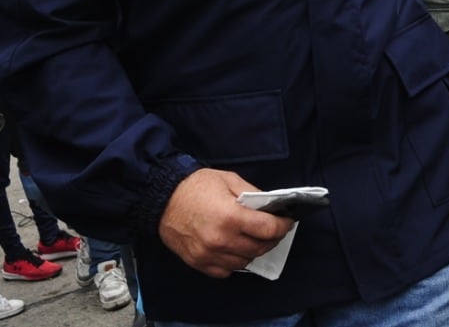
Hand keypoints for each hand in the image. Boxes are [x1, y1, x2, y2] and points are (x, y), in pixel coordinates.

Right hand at [158, 168, 294, 278]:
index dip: (283, 225)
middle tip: (274, 230)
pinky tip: (235, 249)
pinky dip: (234, 262)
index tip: (287, 221)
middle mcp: (222, 240)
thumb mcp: (228, 180)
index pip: (268, 229)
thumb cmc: (195, 186)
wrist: (161, 198)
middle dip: (272, 239)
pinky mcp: (198, 262)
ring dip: (254, 251)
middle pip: (259, 248)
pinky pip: (226, 270)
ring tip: (255, 238)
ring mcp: (209, 254)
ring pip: (245, 261)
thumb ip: (252, 194)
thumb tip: (270, 207)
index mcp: (231, 217)